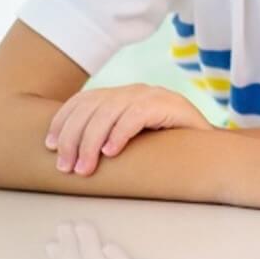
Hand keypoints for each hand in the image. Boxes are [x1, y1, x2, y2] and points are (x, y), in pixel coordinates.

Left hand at [45, 83, 211, 176]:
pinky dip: (120, 133)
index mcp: (121, 96)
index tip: (48, 146)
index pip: (83, 100)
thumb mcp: (130, 141)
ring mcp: (152, 95)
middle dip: (72, 138)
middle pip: (91, 107)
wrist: (211, 150)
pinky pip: (137, 115)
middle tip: (66, 168)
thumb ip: (106, 138)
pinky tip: (111, 153)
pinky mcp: (168, 105)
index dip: (62, 120)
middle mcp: (134, 91)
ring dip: (91, 141)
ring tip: (85, 168)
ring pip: (109, 111)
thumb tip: (65, 157)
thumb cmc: (166, 151)